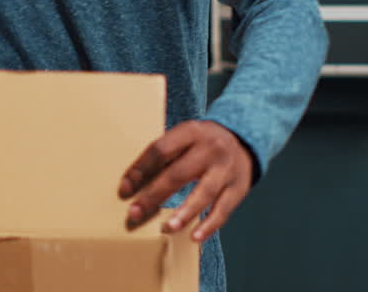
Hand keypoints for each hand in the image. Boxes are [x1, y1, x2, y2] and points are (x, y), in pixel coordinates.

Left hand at [118, 120, 253, 242]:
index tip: (124, 189)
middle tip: (135, 212)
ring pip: (204, 193)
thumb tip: (131, 184)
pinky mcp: (239, 188)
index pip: (160, 150)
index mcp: (191, 132)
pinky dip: (209, 225)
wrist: (243, 139)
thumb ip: (162, 156)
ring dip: (184, 213)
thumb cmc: (201, 143)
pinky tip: (195, 236)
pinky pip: (223, 209)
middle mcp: (211, 149)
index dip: (140, 169)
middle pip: (179, 173)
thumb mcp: (183, 137)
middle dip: (155, 195)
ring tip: (167, 228)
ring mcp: (226, 169)